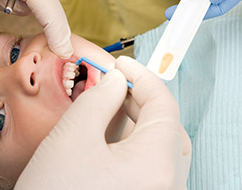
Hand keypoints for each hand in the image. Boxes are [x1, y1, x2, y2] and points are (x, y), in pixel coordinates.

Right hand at [14, 56, 191, 189]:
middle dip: (142, 99)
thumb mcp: (72, 139)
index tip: (124, 64)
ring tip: (111, 106)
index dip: (144, 77)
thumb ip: (100, 100)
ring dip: (139, 120)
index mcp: (157, 164)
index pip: (164, 105)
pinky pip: (152, 164)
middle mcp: (168, 182)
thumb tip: (115, 81)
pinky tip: (112, 135)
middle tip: (117, 83)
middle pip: (167, 125)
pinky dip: (136, 143)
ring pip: (160, 145)